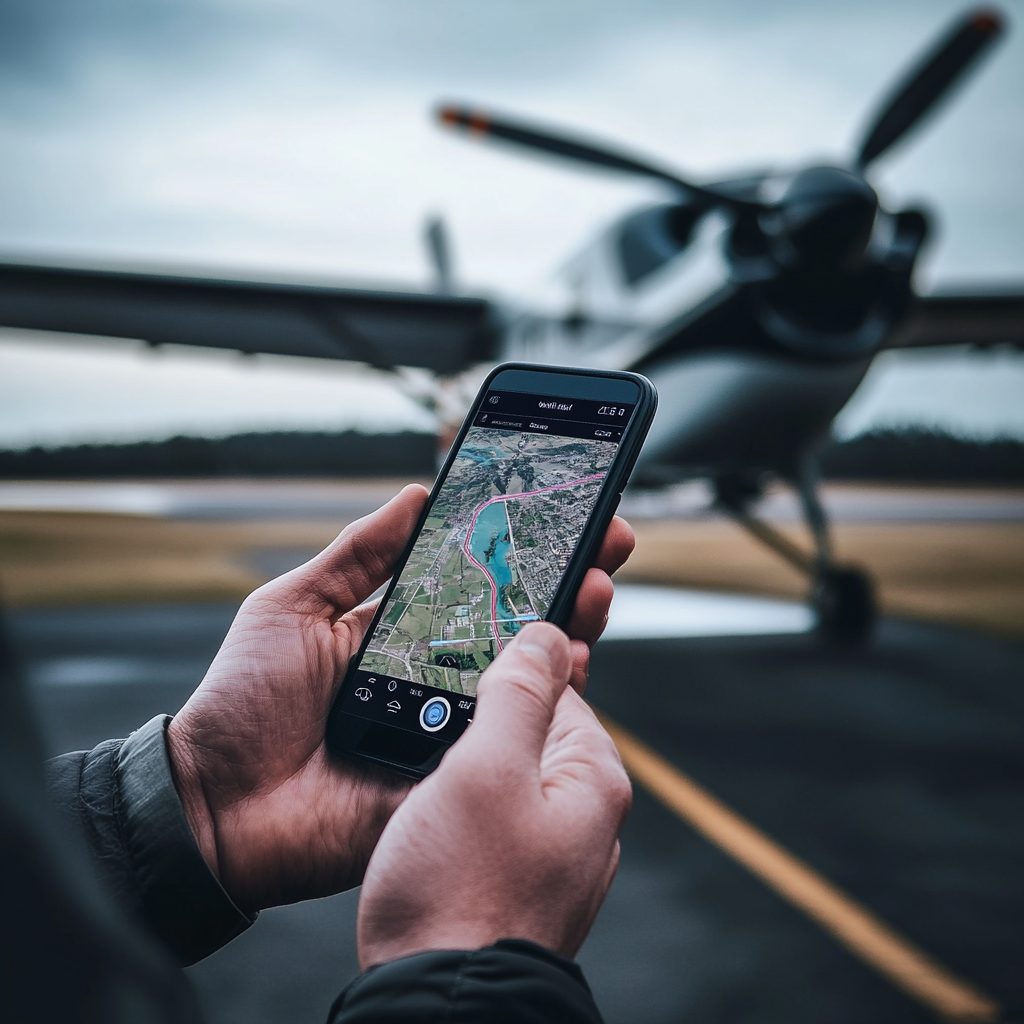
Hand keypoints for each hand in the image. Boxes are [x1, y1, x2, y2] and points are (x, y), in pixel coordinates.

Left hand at [167, 485, 633, 912]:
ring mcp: (452, 726)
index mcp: (404, 633)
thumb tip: (416, 496)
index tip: (562, 512)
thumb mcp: (294, 607)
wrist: (215, 804)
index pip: (478, 585)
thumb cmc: (244, 702)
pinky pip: (515, 741)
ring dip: (573, 632)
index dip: (522, 550)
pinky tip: (572, 664)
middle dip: (569, 581)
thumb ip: (357, 555)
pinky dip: (551, 705)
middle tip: (604, 541)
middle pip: (521, 626)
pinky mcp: (457, 776)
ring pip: (532, 679)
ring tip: (594, 590)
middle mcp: (439, 676)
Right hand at [357, 622, 631, 967]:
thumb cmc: (460, 892)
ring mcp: (551, 853)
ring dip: (466, 758)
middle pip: (532, 730)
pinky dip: (461, 801)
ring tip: (418, 756)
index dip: (511, 660)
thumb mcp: (486, 769)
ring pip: (507, 775)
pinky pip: (492, 817)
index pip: (561, 686)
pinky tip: (425, 806)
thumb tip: (548, 634)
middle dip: (483, 713)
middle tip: (427, 703)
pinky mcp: (515, 880)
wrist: (438, 1006)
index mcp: (592, 780)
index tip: (465, 644)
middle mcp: (582, 817)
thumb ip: (519, 694)